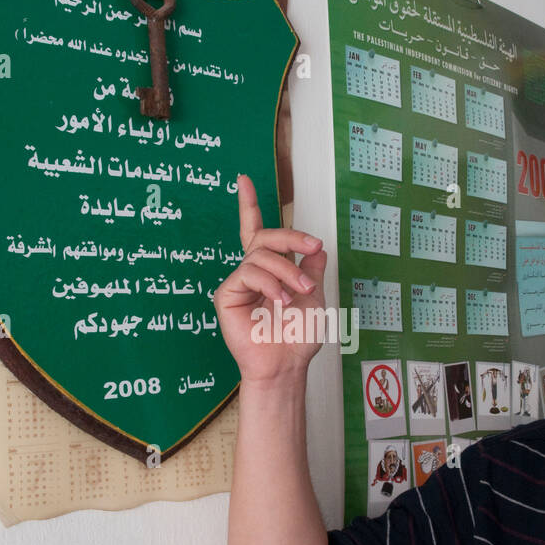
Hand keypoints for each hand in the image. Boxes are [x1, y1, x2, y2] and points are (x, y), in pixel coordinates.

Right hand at [213, 175, 326, 384]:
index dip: (249, 205)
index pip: (257, 231)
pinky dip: (269, 284)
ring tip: (300, 294)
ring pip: (261, 255)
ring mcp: (238, 282)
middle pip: (264, 236)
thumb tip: (318, 247)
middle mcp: (251, 272)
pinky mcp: (227, 294)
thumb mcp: (314, 296)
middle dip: (291, 238)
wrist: (286, 366)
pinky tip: (280, 301)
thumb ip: (313, 269)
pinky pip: (248, 273)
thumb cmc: (297, 338)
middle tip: (313, 248)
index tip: (243, 179)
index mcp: (270, 270)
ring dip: (287, 272)